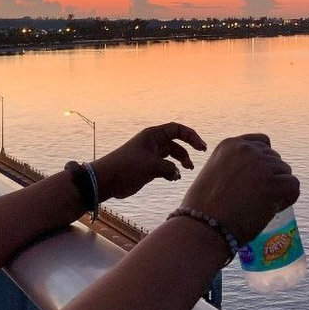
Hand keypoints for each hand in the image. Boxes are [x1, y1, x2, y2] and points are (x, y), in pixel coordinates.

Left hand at [91, 122, 207, 200]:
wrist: (107, 179)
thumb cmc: (127, 167)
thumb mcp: (151, 166)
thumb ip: (169, 169)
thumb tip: (177, 174)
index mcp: (153, 136)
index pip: (177, 130)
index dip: (191, 136)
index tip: (201, 147)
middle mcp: (153, 143)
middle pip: (176, 141)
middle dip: (189, 148)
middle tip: (201, 154)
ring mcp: (151, 155)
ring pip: (172, 154)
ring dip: (182, 161)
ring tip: (188, 169)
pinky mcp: (148, 167)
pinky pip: (166, 166)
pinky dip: (173, 170)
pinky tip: (175, 177)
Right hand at [180, 134, 299, 241]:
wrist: (203, 226)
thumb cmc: (204, 208)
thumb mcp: (215, 173)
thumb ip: (235, 165)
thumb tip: (259, 172)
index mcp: (230, 145)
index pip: (263, 143)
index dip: (264, 163)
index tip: (256, 179)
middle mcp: (247, 150)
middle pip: (275, 159)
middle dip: (270, 177)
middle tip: (254, 199)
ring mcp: (261, 166)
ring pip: (285, 173)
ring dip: (278, 189)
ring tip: (259, 206)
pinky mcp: (273, 184)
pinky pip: (293, 185)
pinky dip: (287, 198)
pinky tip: (272, 209)